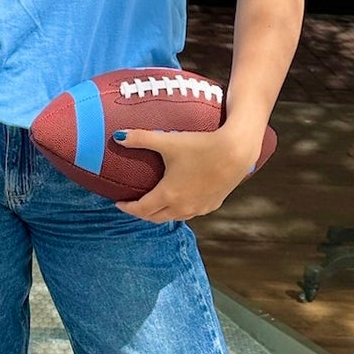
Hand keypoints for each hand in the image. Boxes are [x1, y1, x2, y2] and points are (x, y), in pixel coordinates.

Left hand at [114, 120, 261, 224]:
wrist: (236, 151)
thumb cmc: (201, 146)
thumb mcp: (168, 141)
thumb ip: (140, 138)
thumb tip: (117, 136)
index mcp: (168, 195)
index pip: (141, 209)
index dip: (127, 208)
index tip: (119, 203)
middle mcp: (182, 207)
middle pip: (156, 217)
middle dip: (141, 213)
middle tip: (133, 205)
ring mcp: (199, 208)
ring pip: (174, 217)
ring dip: (161, 213)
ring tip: (153, 203)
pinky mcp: (213, 205)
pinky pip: (191, 212)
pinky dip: (179, 210)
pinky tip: (179, 200)